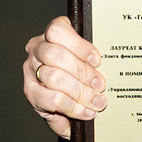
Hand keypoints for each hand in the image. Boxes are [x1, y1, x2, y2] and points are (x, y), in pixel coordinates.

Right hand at [23, 15, 105, 141]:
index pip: (58, 30)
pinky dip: (74, 107)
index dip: (79, 46)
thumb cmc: (78, 79)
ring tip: (97, 101)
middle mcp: (37, 49)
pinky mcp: (31, 93)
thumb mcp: (86, 65)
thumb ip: (91, 60)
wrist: (68, 110)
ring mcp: (31, 71)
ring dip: (81, 92)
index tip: (97, 60)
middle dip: (83, 72)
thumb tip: (110, 63)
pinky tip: (87, 111)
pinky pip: (53, 99)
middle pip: (56, 55)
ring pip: (55, 77)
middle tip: (100, 85)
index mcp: (51, 36)